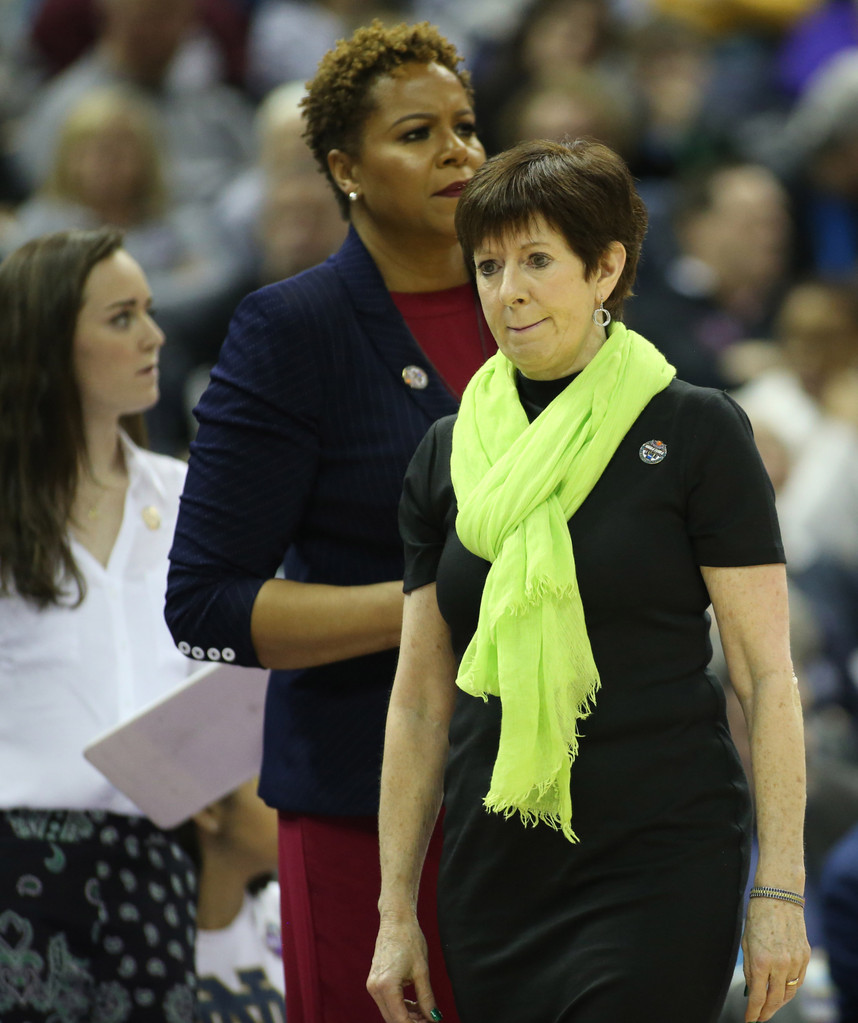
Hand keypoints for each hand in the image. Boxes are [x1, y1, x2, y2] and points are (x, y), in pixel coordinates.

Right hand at [367, 914, 440, 1022]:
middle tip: (430, 1021)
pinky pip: (386, 1002)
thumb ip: (427, 999)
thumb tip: (434, 1018)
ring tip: (425, 1014)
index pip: (400, 1019)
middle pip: (392, 1019)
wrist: (396, 920)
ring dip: (406, 1016)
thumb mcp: (422, 971)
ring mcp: (372, 984)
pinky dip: (400, 1006)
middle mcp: (375, 988)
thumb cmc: (410, 940)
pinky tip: (414, 1005)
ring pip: (389, 1012)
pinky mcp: (374, 981)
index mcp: (386, 986)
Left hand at [742, 897, 810, 1021]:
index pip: (758, 996)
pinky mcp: (805, 956)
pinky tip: (782, 991)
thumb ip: (749, 968)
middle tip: (760, 1017)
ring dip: (779, 1002)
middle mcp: (779, 964)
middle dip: (766, 1011)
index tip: (749, 1020)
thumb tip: (752, 988)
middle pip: (775, 999)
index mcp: (760, 961)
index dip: (753, 1012)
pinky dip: (790, 988)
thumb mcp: (746, 942)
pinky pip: (798, 980)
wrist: (779, 896)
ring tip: (770, 1006)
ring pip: (789, 992)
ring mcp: (795, 961)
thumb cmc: (758, 916)